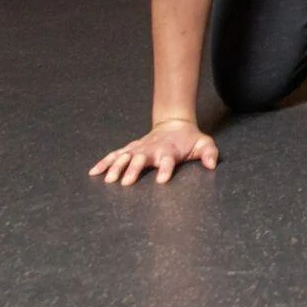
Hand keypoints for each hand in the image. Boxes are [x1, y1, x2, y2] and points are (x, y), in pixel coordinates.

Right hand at [91, 118, 217, 186]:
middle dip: (134, 169)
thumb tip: (212, 165)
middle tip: (125, 182)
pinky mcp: (131, 148)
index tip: (162, 181)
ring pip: (125, 156)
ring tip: (108, 179)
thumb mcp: (204, 144)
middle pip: (141, 159)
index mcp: (169, 151)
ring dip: (116, 167)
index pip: (168, 161)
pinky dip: (104, 162)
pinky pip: (115, 155)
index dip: (166, 169)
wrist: (174, 124)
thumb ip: (209, 154)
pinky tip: (94, 172)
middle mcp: (152, 149)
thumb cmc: (189, 139)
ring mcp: (139, 148)